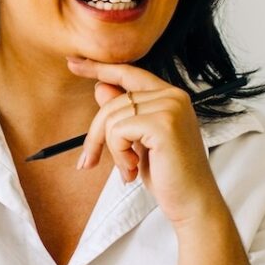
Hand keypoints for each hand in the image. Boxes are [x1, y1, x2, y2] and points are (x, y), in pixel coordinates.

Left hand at [66, 57, 224, 226]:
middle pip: (111, 102)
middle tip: (90, 162)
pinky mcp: (163, 123)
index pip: (127, 73)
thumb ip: (123, 113)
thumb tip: (100, 86)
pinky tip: (133, 169)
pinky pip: (118, 131)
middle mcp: (173, 95)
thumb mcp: (137, 140)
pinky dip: (118, 154)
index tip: (72, 62)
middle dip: (96, 135)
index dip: (98, 68)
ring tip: (127, 169)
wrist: (191, 202)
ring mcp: (170, 106)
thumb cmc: (166, 173)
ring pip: (111, 118)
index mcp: (168, 96)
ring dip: (112, 151)